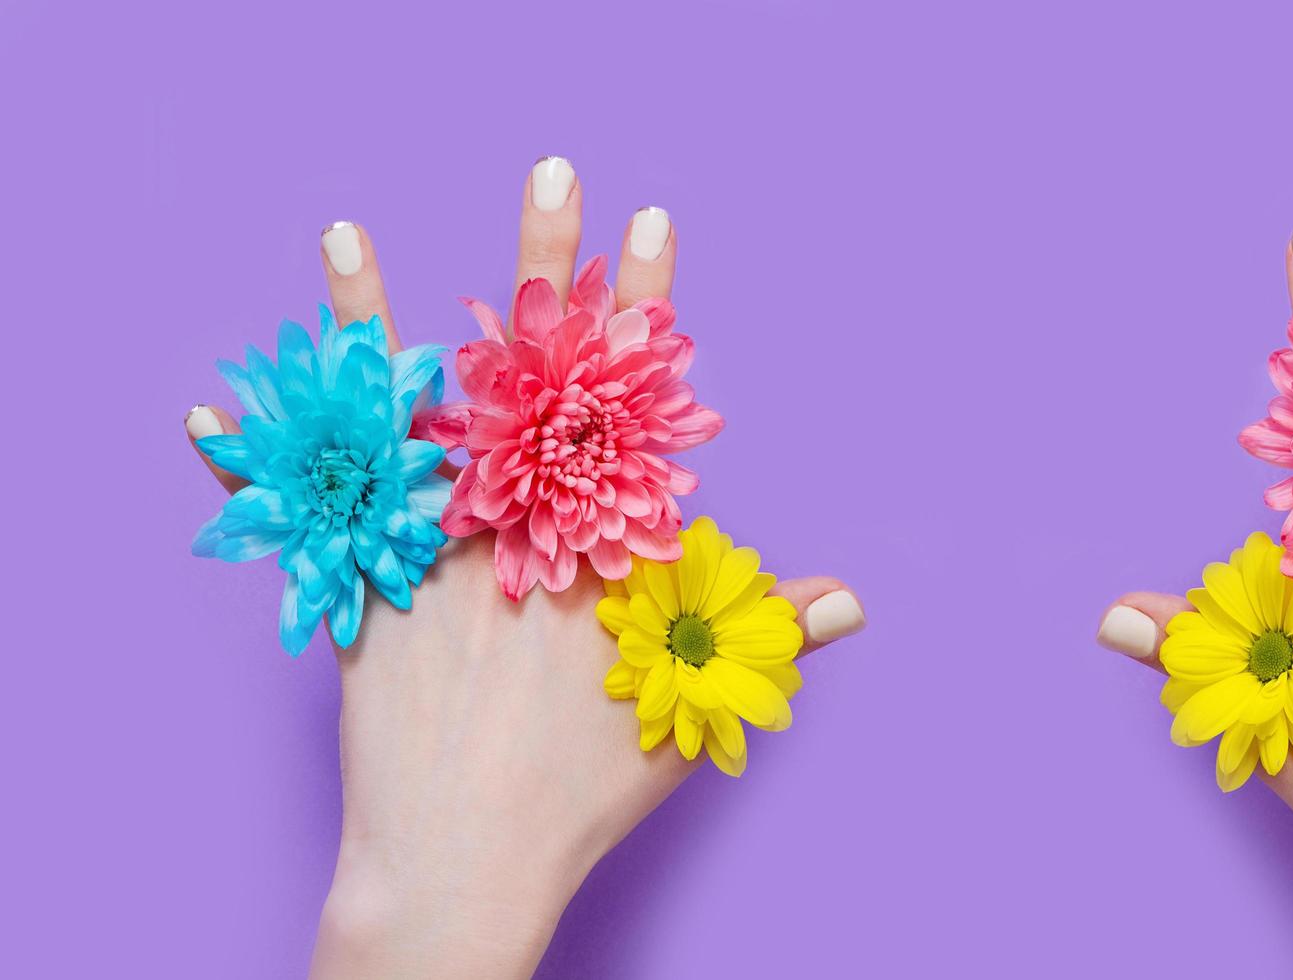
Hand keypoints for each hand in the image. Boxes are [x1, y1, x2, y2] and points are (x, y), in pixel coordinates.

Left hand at [184, 158, 866, 977]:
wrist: (465, 854)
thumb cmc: (584, 785)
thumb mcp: (691, 702)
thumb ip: (772, 634)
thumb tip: (853, 599)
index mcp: (599, 537)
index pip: (632, 394)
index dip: (646, 304)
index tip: (651, 227)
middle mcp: (511, 520)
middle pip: (531, 371)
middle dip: (549, 266)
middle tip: (554, 175)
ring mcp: (426, 547)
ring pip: (404, 412)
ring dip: (371, 319)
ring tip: (346, 234)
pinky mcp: (356, 585)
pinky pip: (293, 509)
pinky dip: (248, 458)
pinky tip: (210, 407)